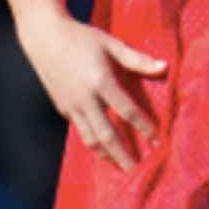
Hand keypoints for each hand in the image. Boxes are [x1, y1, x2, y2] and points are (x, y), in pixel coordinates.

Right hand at [18, 13, 165, 170]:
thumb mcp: (111, 44)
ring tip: (120, 166)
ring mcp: (71, 105)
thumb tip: (164, 67)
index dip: (144, 129)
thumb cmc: (81, 37)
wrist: (44, 37)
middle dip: (123, 155)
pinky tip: (103, 148)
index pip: (127, 111)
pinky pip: (80, 130)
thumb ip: (137, 59)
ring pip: (90, 138)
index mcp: (100, 81)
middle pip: (107, 135)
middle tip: (137, 171)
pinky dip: (92, 142)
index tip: (158, 142)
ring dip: (106, 155)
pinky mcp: (62, 107)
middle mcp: (85, 98)